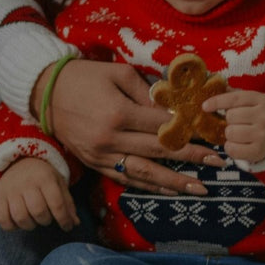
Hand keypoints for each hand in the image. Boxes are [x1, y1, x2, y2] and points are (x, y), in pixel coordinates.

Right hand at [0, 157, 78, 231]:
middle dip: (45, 220)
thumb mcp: (58, 183)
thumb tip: (75, 224)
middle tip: (46, 218)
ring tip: (33, 220)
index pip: (57, 204)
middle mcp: (27, 183)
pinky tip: (18, 222)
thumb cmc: (43, 176)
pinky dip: (12, 226)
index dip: (64, 220)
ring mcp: (11, 190)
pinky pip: (2, 219)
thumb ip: (67, 203)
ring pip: (20, 218)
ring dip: (30, 225)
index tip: (67, 227)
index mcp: (45, 178)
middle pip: (38, 212)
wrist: (18, 161)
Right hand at [33, 58, 223, 195]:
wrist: (46, 93)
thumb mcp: (118, 73)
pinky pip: (126, 179)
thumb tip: (173, 110)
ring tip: (200, 188)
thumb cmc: (85, 77)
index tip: (211, 134)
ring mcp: (101, 155)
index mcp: (118, 112)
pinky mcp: (95, 164)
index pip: (162, 126)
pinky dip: (149, 187)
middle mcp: (110, 138)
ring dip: (174, 182)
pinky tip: (169, 190)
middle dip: (191, 158)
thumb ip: (147, 93)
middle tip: (218, 163)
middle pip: (158, 152)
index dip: (188, 130)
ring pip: (144, 173)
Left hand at [201, 89, 264, 162]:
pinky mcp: (259, 151)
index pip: (234, 98)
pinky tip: (239, 144)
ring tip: (238, 134)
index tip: (204, 106)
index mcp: (260, 99)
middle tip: (236, 123)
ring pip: (230, 132)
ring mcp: (263, 134)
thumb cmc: (252, 115)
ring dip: (229, 134)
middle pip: (230, 116)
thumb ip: (231, 94)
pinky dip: (231, 148)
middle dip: (228, 120)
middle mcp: (264, 115)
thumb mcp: (247, 101)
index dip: (217, 102)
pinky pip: (232, 149)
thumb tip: (212, 83)